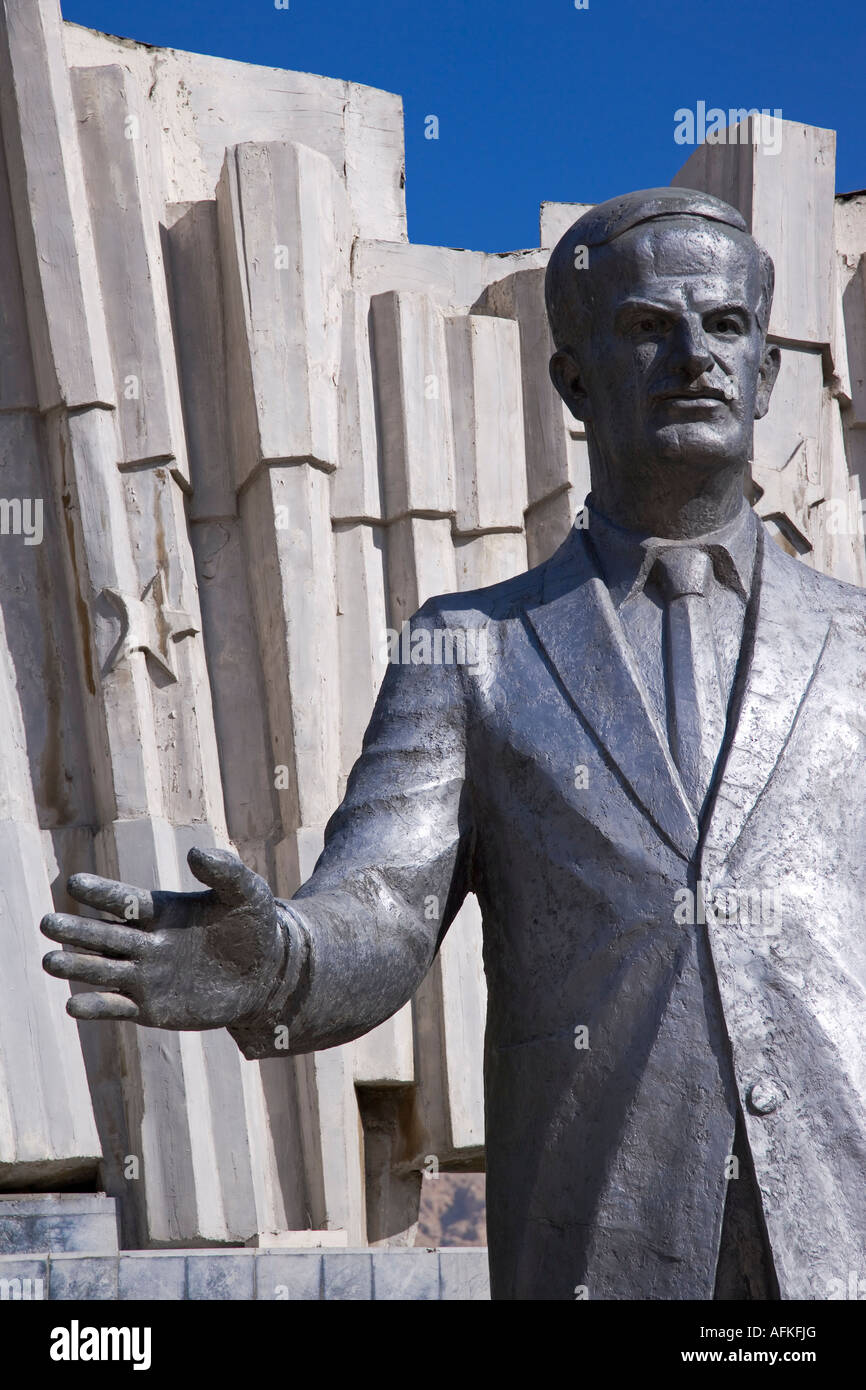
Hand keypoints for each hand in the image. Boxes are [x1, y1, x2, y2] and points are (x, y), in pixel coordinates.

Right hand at [41, 847, 285, 1030]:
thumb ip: (224, 870)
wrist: (268, 974)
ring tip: (50, 961)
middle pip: (104, 935)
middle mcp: (147, 943)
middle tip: (47, 923)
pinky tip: (73, 1005)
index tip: (75, 883)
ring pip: (103, 970)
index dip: (102, 893)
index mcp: (163, 911)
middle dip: (77, 930)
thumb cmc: (255, 926)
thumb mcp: (247, 892)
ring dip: (78, 966)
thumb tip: (196, 853)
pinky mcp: (152, 1008)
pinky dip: (97, 1007)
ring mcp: (147, 976)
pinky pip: (118, 1007)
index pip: (125, 901)